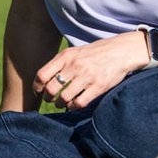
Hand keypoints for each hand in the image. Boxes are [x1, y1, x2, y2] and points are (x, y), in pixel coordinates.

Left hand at [32, 32, 148, 109]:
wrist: (120, 51)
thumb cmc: (95, 53)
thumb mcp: (75, 52)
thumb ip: (60, 63)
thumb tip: (43, 79)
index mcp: (66, 56)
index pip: (42, 75)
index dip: (37, 87)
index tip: (38, 92)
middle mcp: (74, 66)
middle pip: (51, 88)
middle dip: (48, 97)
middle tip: (50, 99)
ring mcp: (86, 76)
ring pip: (64, 98)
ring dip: (60, 104)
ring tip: (62, 103)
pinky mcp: (98, 86)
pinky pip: (79, 103)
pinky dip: (73, 107)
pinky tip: (74, 105)